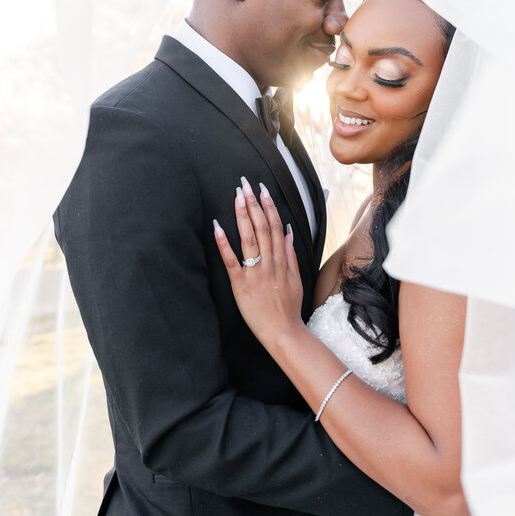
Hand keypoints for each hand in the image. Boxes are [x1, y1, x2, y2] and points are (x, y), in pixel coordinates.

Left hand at [212, 177, 303, 344]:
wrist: (284, 331)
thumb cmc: (289, 308)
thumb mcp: (296, 279)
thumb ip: (291, 255)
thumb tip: (289, 233)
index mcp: (282, 261)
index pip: (276, 226)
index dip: (269, 206)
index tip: (263, 190)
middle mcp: (269, 263)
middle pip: (263, 227)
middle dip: (254, 203)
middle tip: (246, 184)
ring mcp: (255, 273)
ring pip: (249, 238)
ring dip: (242, 215)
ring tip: (237, 196)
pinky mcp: (241, 285)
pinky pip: (232, 261)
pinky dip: (224, 243)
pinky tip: (217, 227)